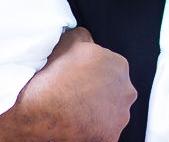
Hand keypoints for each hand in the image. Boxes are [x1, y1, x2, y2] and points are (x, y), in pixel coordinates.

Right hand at [11, 27, 135, 141]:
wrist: (42, 109)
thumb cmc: (55, 75)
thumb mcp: (68, 41)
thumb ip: (84, 37)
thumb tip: (88, 40)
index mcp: (120, 65)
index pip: (110, 66)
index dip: (93, 70)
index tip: (80, 76)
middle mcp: (127, 91)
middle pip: (114, 89)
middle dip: (100, 91)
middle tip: (78, 93)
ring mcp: (120, 116)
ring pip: (111, 111)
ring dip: (99, 110)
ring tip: (76, 110)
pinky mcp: (111, 137)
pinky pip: (104, 131)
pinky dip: (93, 128)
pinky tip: (78, 123)